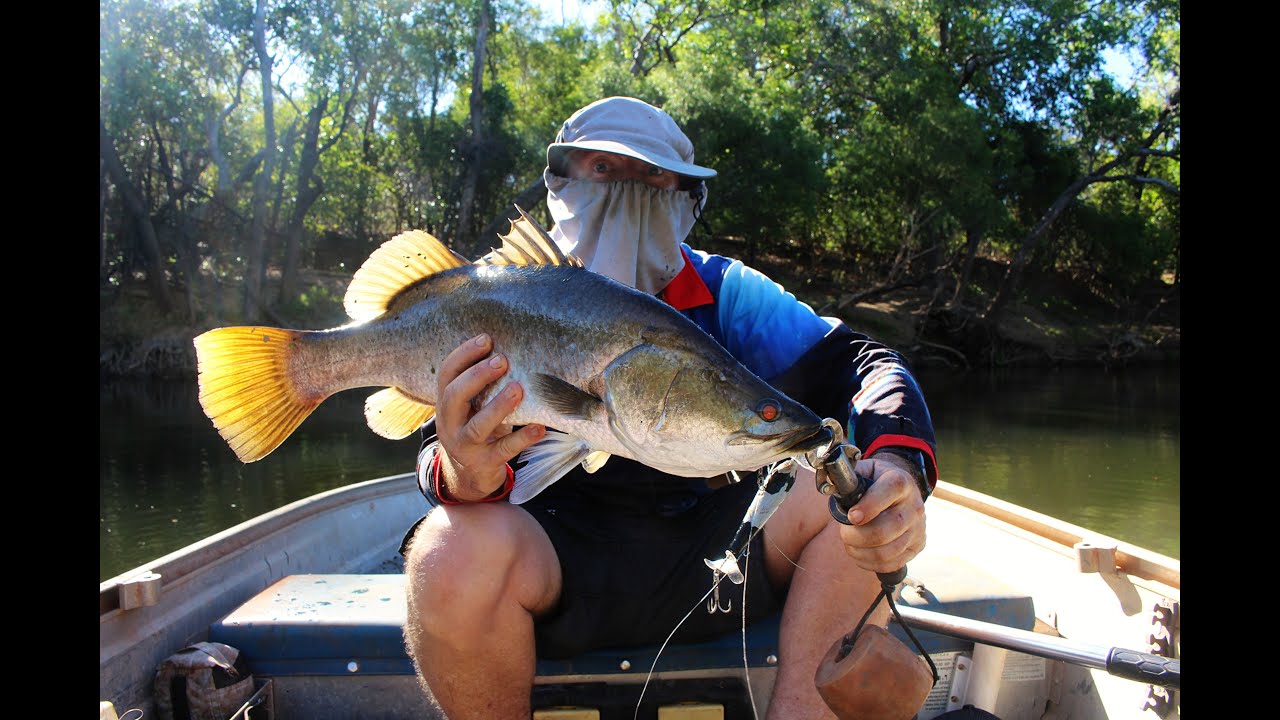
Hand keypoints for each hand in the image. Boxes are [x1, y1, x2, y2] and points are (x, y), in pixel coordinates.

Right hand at [435, 333, 544, 501]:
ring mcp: (465, 446)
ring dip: (498, 406)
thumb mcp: (471, 408)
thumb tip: (512, 351)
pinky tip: (539, 428)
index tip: (486, 339)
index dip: (464, 354)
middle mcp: (450, 424)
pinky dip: (522, 438)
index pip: (447, 374)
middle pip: (454, 396)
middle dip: (477, 376)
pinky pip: (504, 450)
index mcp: (446, 404)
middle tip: (502, 360)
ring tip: (518, 389)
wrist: (468, 476)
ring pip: (478, 426)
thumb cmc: (476, 430)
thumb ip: (482, 386)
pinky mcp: (484, 464)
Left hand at [830, 453, 926, 573]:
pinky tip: (860, 553)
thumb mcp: (866, 470)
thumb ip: (849, 476)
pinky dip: (869, 563)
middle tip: (844, 532)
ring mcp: (918, 528)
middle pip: (885, 530)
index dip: (869, 505)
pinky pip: (891, 564)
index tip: (851, 516)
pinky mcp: (917, 546)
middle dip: (856, 536)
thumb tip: (830, 486)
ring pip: (886, 551)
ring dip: (860, 552)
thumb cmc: (877, 482)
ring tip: (849, 543)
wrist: (903, 492)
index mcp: (901, 482)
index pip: (891, 490)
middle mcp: (914, 506)